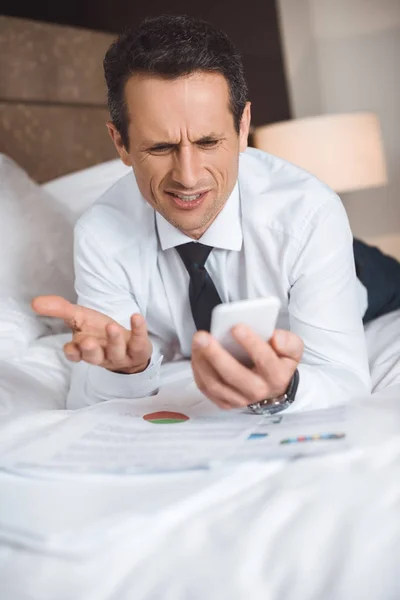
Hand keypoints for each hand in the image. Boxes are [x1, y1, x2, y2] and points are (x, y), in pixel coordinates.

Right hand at [31, 295, 151, 373]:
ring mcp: (121, 355)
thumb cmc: (100, 332)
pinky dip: (138, 329)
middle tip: (88, 341)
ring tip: (112, 326)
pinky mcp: (139, 350)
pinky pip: (139, 341)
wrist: (129, 346)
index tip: (72, 347)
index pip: (75, 355)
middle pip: (94, 357)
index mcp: (85, 350)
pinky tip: (136, 317)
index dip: (74, 352)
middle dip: (90, 350)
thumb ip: (60, 310)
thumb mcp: (80, 318)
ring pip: (116, 352)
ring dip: (114, 340)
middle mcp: (102, 355)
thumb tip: (34, 302)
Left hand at [191, 325, 303, 409]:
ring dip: (202, 361)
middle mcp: (258, 391)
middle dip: (216, 354)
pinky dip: (198, 370)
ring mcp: (239, 399)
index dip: (250, 343)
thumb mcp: (292, 349)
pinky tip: (196, 352)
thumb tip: (276, 339)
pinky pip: (206, 388)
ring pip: (215, 384)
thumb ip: (289, 342)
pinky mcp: (224, 402)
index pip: (264, 360)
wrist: (272, 385)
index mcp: (277, 376)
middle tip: (203, 336)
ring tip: (197, 341)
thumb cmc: (278, 362)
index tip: (236, 327)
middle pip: (234, 375)